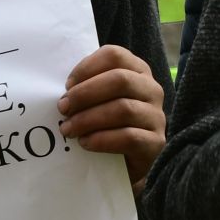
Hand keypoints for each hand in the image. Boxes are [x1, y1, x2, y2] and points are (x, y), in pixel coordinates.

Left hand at [59, 45, 166, 186]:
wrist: (124, 164)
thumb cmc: (107, 126)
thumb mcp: (98, 102)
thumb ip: (86, 89)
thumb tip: (63, 92)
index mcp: (137, 71)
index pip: (115, 55)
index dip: (87, 68)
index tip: (67, 85)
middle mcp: (152, 89)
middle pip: (120, 80)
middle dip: (85, 93)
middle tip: (63, 108)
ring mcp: (157, 116)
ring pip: (123, 109)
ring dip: (89, 119)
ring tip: (68, 130)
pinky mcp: (156, 143)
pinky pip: (129, 137)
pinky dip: (102, 139)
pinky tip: (85, 143)